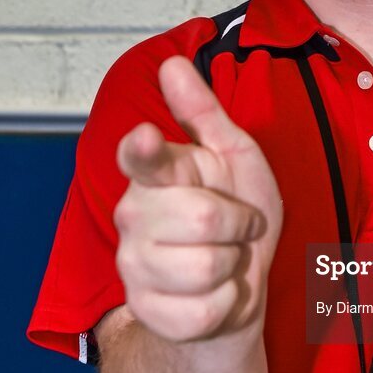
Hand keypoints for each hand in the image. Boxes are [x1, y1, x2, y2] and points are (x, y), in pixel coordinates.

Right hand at [114, 55, 282, 342]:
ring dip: (233, 264)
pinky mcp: (148, 309)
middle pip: (203, 217)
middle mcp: (134, 215)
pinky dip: (227, 302)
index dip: (145, 149)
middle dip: (238, 224)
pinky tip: (214, 293)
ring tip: (224, 259)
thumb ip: (203, 112)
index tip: (148, 137)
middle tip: (236, 227)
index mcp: (157, 173)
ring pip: (206, 266)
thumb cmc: (236, 213)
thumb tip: (172, 63)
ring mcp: (134, 265)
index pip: (140, 157)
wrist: (235, 286)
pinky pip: (205, 307)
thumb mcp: (234, 156)